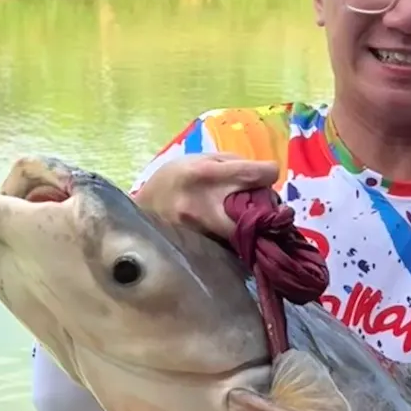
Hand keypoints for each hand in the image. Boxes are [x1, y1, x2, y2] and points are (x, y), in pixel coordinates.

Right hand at [135, 153, 279, 240]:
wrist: (141, 208)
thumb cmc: (174, 177)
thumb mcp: (200, 159)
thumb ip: (232, 164)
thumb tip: (264, 176)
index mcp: (205, 174)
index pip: (252, 174)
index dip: (268, 172)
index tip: (268, 174)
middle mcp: (204, 205)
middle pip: (254, 212)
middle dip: (267, 208)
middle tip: (269, 205)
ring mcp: (202, 232)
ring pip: (244, 233)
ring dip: (254, 226)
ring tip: (252, 218)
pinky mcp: (200, 250)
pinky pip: (231, 245)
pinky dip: (239, 239)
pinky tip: (237, 232)